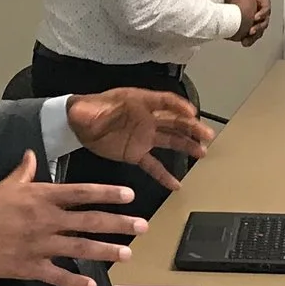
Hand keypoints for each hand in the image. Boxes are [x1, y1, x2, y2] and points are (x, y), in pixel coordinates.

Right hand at [0, 152, 147, 285]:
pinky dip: (75, 282)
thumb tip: (32, 155)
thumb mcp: (4, 185)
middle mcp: (45, 219)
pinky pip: (57, 276)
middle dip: (118, 224)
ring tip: (126, 254)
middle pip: (89, 221)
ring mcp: (38, 245)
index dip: (108, 194)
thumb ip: (24, 173)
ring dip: (106, 251)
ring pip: (80, 248)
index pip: (82, 192)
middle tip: (142, 226)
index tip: (130, 196)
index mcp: (40, 197)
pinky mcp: (28, 267)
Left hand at [66, 88, 212, 192]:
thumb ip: (96, 111)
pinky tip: (176, 184)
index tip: (191, 113)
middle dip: (191, 127)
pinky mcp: (136, 153)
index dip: (178, 106)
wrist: (77, 125)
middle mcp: (145, 119)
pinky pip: (153, 164)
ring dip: (186, 146)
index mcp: (138, 103)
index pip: (163, 101)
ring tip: (202, 152)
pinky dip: (164, 174)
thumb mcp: (90, 108)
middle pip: (173, 121)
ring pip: (170, 140)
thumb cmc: (87, 110)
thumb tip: (94, 112)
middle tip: (207, 134)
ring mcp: (143, 137)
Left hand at [225, 0, 272, 46]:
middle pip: (264, 21)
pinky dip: (248, 40)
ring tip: (247, 39)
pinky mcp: (248, 29)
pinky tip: (244, 42)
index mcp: (259, 2)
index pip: (266, 8)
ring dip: (254, 36)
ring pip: (259, 30)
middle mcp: (258, 12)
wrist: (222, 6)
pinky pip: (252, 36)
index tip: (255, 17)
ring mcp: (253, 21)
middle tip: (251, 30)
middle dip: (258, 27)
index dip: (262, 13)